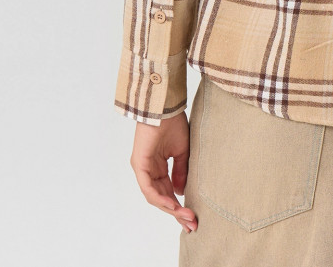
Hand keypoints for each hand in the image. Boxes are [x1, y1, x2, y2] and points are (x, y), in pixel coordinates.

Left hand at [129, 112, 197, 232]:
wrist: (165, 107)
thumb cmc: (173, 123)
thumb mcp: (181, 152)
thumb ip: (180, 172)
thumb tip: (181, 192)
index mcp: (158, 167)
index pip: (168, 192)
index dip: (179, 205)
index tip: (192, 217)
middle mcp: (148, 170)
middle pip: (162, 198)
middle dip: (177, 212)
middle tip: (191, 224)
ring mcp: (143, 169)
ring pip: (155, 196)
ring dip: (171, 208)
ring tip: (186, 217)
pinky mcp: (139, 165)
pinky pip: (149, 188)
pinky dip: (161, 198)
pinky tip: (173, 205)